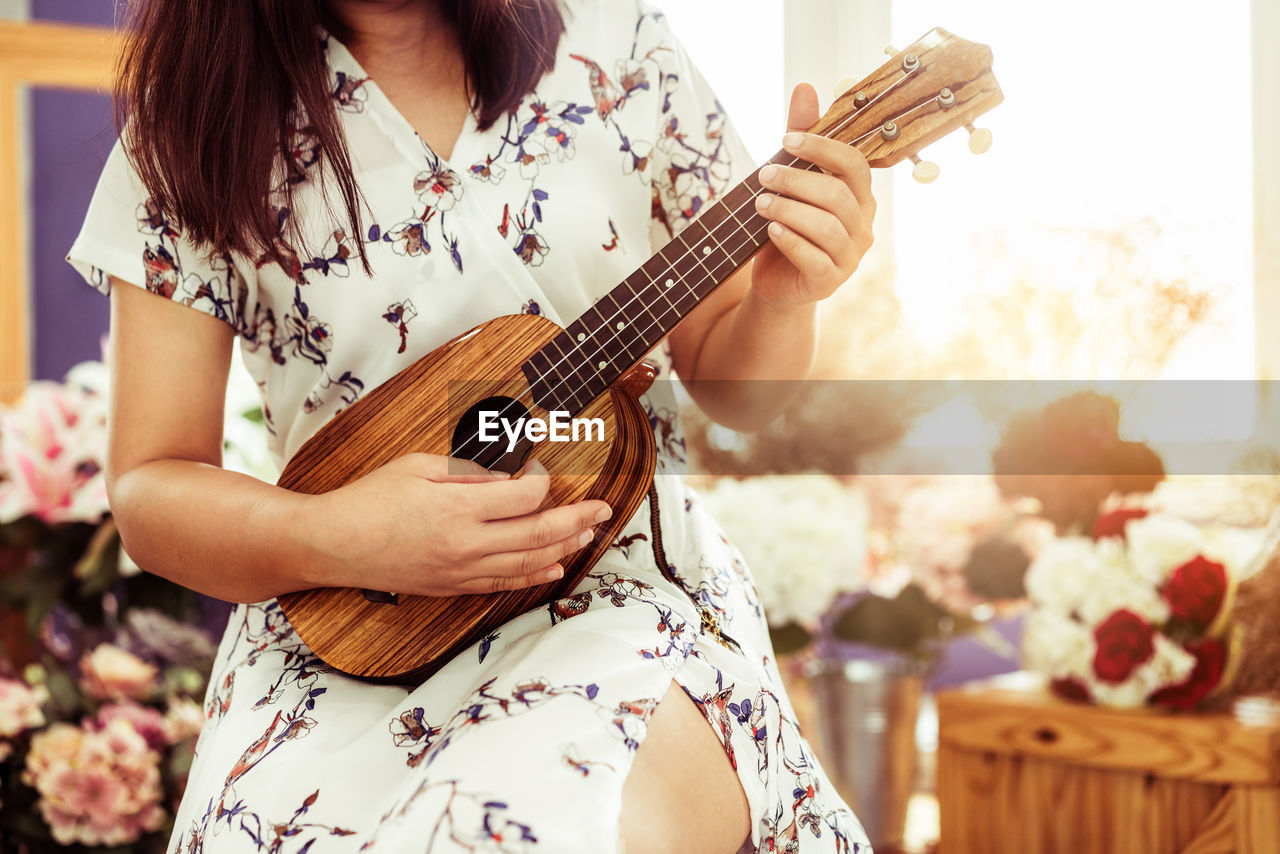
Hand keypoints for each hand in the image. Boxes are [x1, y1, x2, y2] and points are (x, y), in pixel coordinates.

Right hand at [301, 454, 610, 596]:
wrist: (333, 545)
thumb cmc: (370, 499)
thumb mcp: (418, 467)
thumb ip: (468, 472)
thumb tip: (508, 475)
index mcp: (458, 509)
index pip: (524, 496)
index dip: (543, 480)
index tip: (543, 468)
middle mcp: (466, 545)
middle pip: (539, 534)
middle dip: (578, 519)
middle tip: (604, 507)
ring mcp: (461, 571)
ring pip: (529, 563)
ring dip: (566, 547)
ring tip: (590, 533)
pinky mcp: (453, 587)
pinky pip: (504, 584)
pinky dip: (535, 575)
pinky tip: (556, 566)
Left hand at [749, 83, 874, 307]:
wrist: (778, 280)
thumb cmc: (789, 223)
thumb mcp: (792, 179)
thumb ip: (802, 136)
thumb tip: (805, 86)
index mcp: (860, 196)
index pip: (854, 164)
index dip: (822, 149)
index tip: (785, 141)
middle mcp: (862, 225)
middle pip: (836, 194)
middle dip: (796, 180)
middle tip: (763, 175)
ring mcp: (850, 256)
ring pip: (825, 226)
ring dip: (789, 209)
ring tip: (760, 202)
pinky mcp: (830, 281)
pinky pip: (814, 258)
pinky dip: (791, 241)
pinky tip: (771, 230)